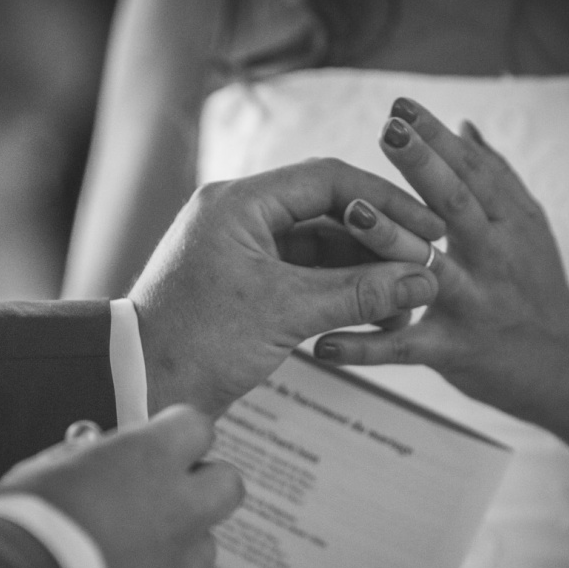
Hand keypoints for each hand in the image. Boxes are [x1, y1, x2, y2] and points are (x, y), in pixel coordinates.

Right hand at [0, 405, 243, 567]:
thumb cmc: (24, 524)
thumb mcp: (47, 468)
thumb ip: (85, 456)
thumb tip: (96, 452)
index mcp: (151, 461)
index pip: (197, 426)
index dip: (178, 431)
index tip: (159, 438)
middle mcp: (179, 510)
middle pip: (227, 484)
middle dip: (203, 484)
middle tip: (165, 490)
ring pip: (204, 546)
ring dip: (181, 541)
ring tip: (135, 549)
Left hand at [130, 158, 445, 415]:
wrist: (138, 388)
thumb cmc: (197, 344)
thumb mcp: (284, 314)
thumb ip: (358, 292)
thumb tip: (425, 279)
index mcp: (239, 203)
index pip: (330, 180)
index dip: (387, 203)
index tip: (430, 229)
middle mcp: (241, 216)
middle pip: (329, 211)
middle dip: (380, 241)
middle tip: (426, 266)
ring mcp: (244, 250)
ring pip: (322, 247)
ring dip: (364, 271)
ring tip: (408, 300)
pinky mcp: (248, 284)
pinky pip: (306, 276)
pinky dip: (341, 292)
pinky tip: (377, 314)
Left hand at [315, 99, 568, 421]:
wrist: (566, 366)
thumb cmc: (535, 286)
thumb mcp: (526, 228)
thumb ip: (495, 178)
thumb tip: (465, 125)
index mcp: (509, 222)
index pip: (472, 170)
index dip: (438, 137)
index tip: (401, 106)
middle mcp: (495, 257)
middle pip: (457, 205)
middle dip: (423, 165)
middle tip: (388, 131)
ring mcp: (475, 303)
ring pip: (430, 269)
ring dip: (391, 240)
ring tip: (352, 213)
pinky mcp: (455, 349)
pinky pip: (403, 347)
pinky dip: (362, 346)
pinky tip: (322, 341)